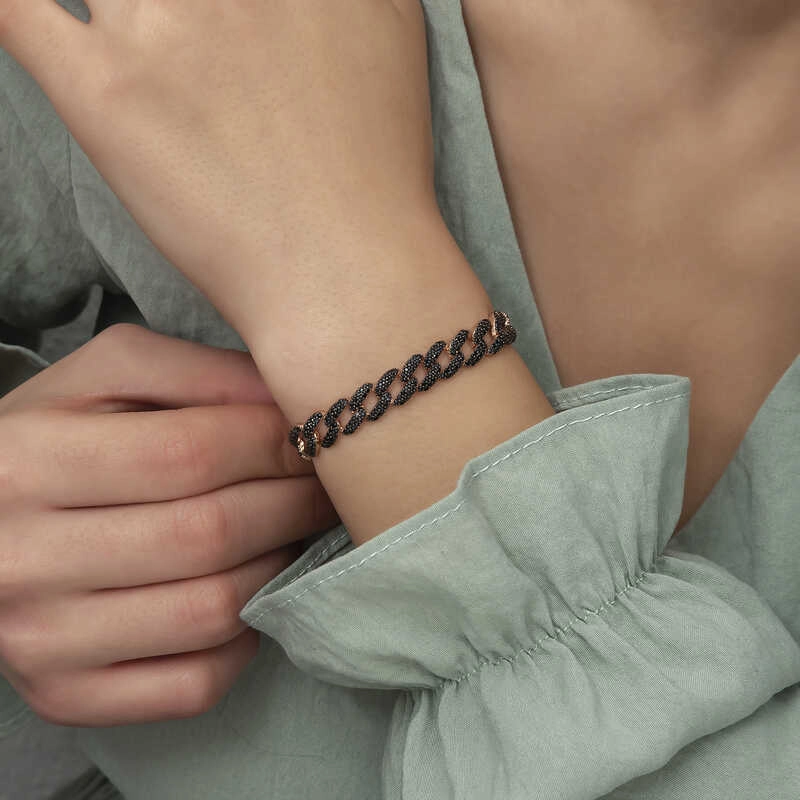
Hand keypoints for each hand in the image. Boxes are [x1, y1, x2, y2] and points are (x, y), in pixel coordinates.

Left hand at [0, 0, 437, 336]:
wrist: (344, 268)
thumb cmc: (380, 170)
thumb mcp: (394, 31)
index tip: (213, 15)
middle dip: (158, 4)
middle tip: (172, 36)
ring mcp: (154, 28)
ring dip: (111, 12)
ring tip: (131, 52)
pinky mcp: (102, 93)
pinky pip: (20, 15)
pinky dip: (15, 8)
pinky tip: (34, 19)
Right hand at [0, 324, 337, 725]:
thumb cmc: (57, 438)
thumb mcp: (109, 376)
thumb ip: (197, 372)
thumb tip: (286, 402)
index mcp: (30, 461)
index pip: (190, 453)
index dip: (275, 444)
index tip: (319, 436)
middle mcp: (22, 560)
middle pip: (208, 535)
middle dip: (293, 504)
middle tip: (324, 486)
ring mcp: (42, 642)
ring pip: (212, 612)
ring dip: (279, 567)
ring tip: (291, 532)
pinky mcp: (67, 695)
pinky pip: (195, 685)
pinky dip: (246, 641)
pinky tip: (248, 596)